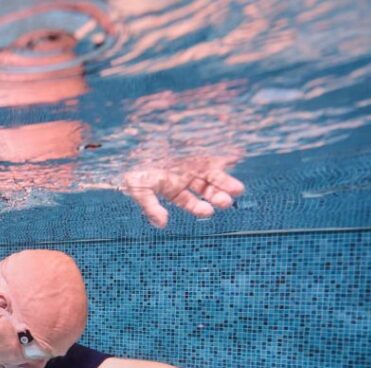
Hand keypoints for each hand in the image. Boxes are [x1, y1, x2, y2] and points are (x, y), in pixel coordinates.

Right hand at [122, 157, 244, 227]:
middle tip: (226, 202)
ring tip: (238, 190)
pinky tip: (236, 159)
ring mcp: (194, 161)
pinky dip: (227, 156)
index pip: (189, 202)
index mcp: (173, 188)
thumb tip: (162, 224)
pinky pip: (216, 152)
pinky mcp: (199, 146)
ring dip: (225, 183)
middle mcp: (186, 177)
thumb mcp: (139, 189)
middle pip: (206, 190)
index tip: (208, 212)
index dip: (199, 208)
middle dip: (217, 197)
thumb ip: (151, 207)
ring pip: (214, 175)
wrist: (133, 141)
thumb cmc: (134, 167)